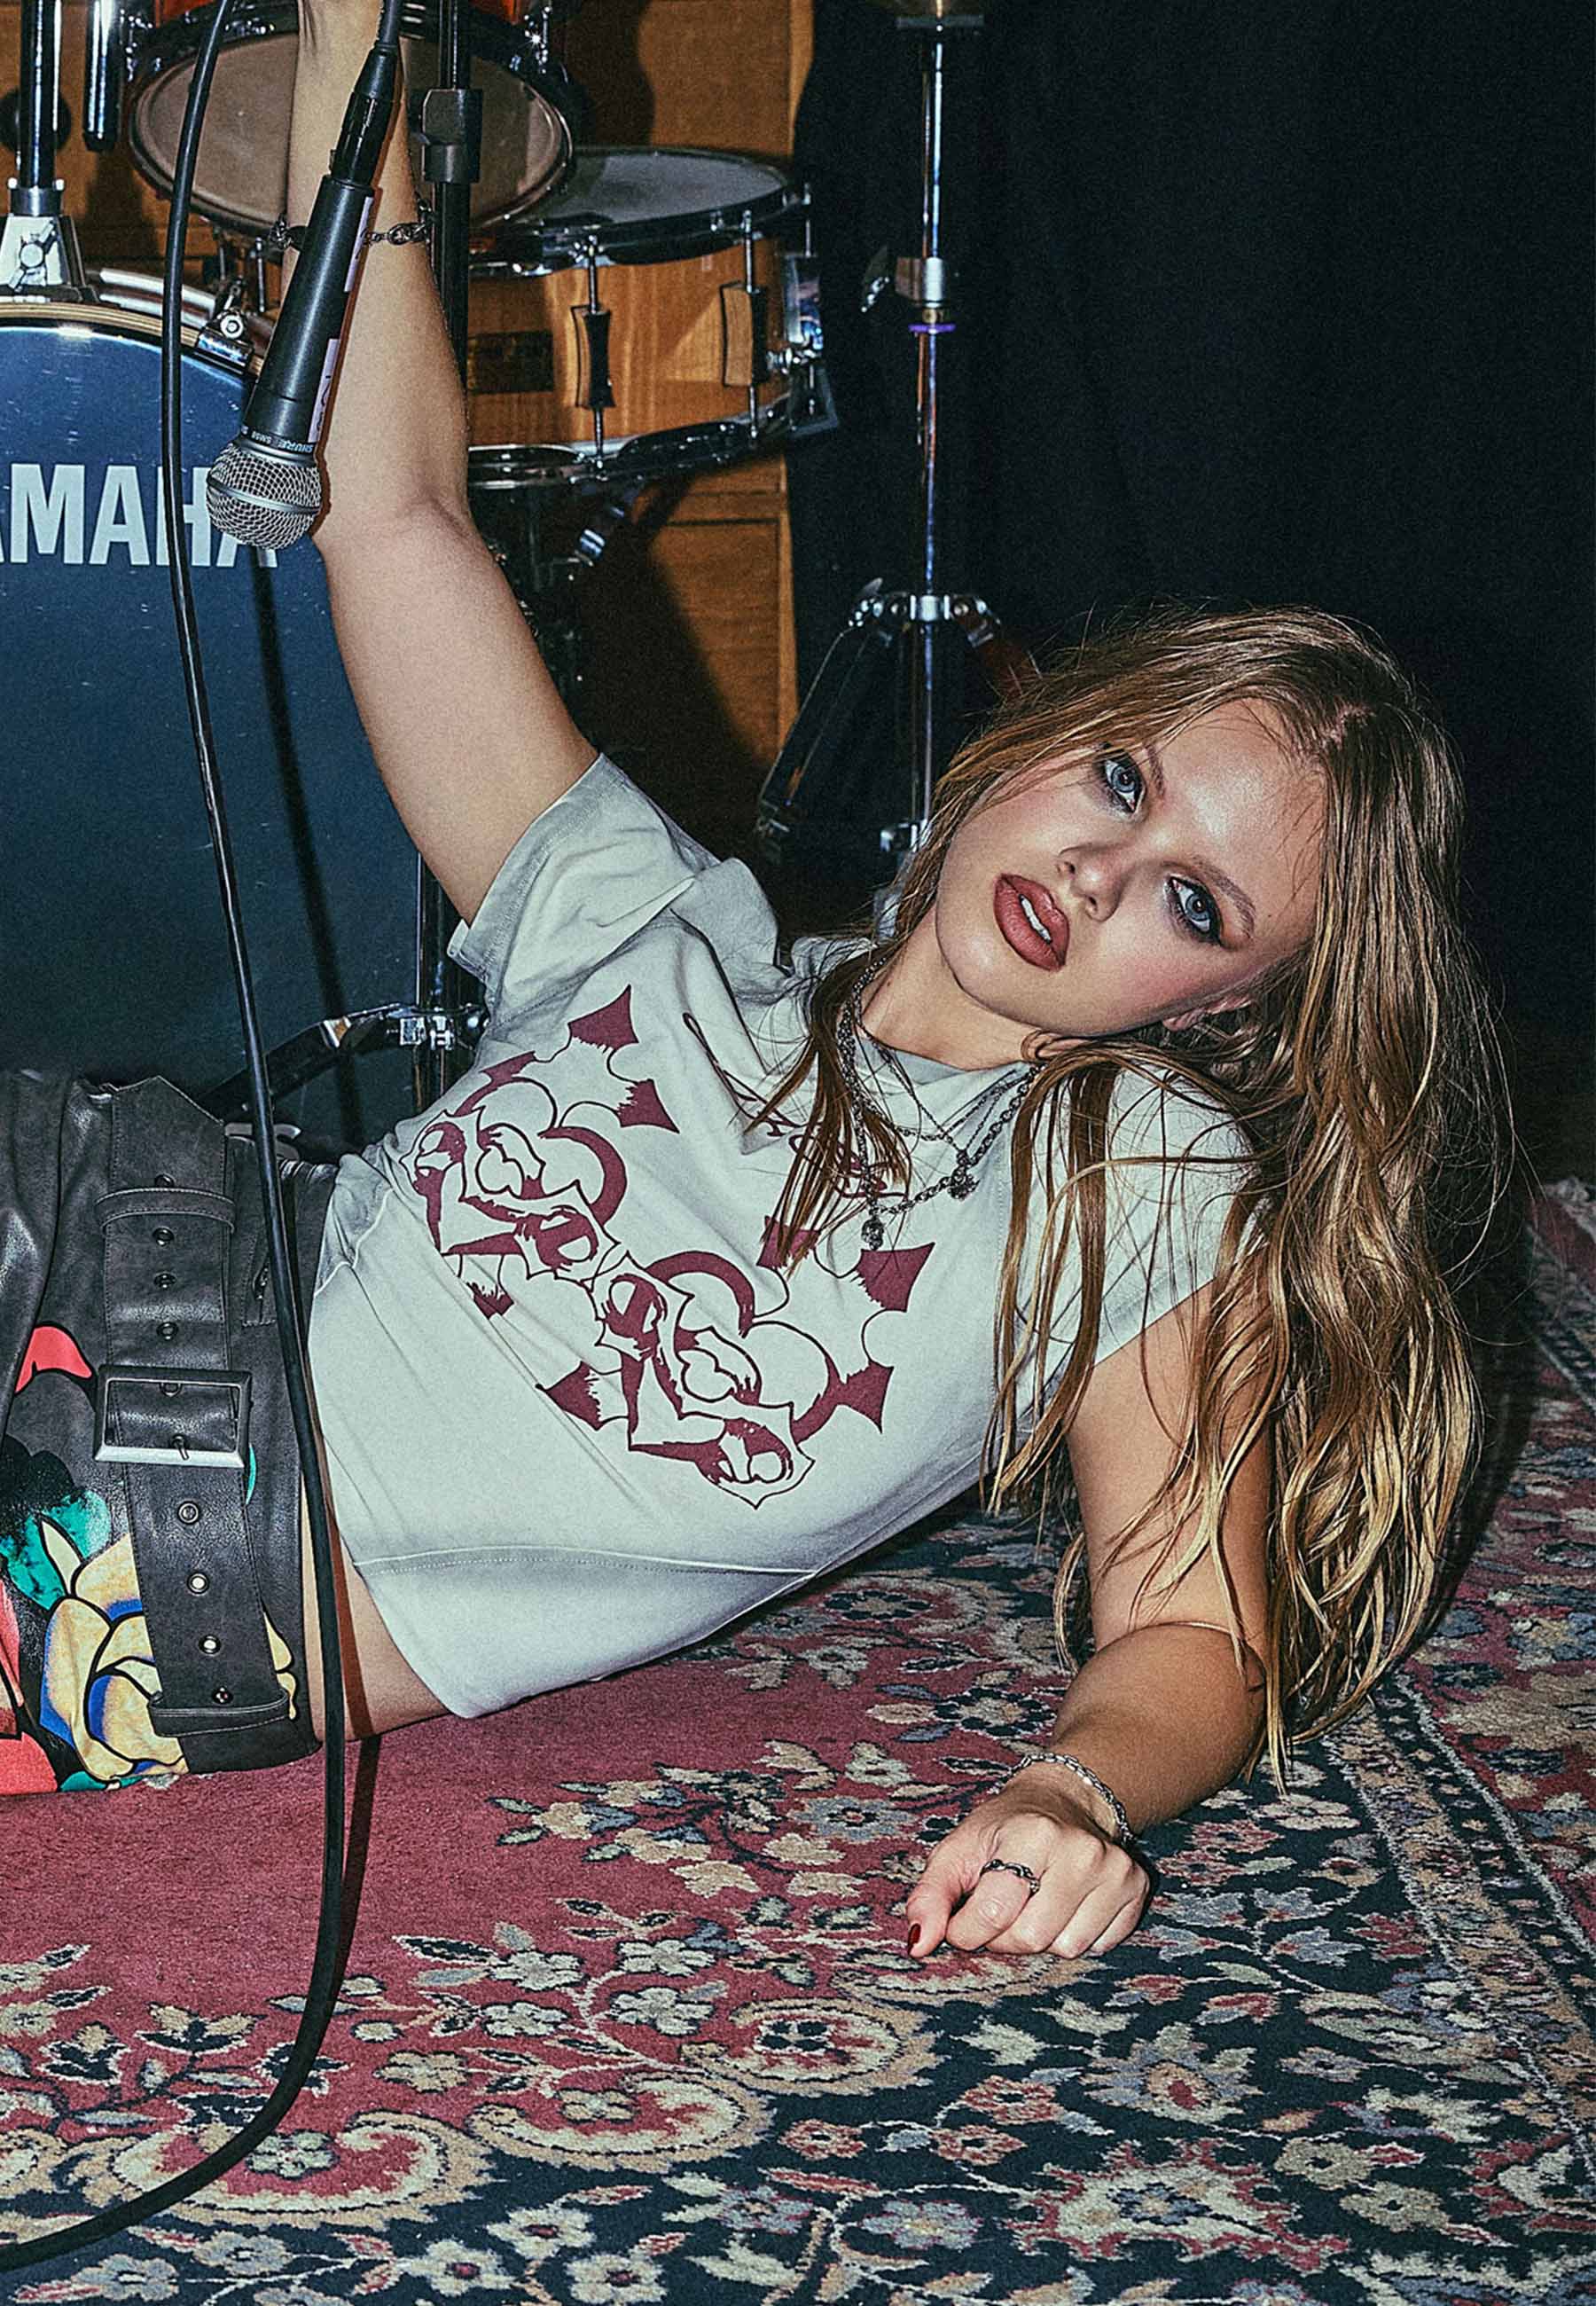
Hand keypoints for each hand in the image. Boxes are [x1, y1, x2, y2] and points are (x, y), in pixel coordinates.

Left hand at [904, 1767, 1151, 1959]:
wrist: (1065, 1800)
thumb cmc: (1003, 1830)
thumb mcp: (958, 1850)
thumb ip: (929, 1896)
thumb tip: (918, 1945)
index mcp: (1031, 1834)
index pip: (992, 1914)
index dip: (967, 1930)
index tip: (964, 1917)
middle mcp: (1080, 1850)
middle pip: (1031, 1938)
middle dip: (1005, 1935)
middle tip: (1003, 1905)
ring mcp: (1114, 1870)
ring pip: (1066, 1948)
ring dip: (1042, 1937)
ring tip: (1036, 1901)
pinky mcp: (1135, 1888)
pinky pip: (1099, 1946)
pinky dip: (1076, 1934)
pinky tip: (1067, 1903)